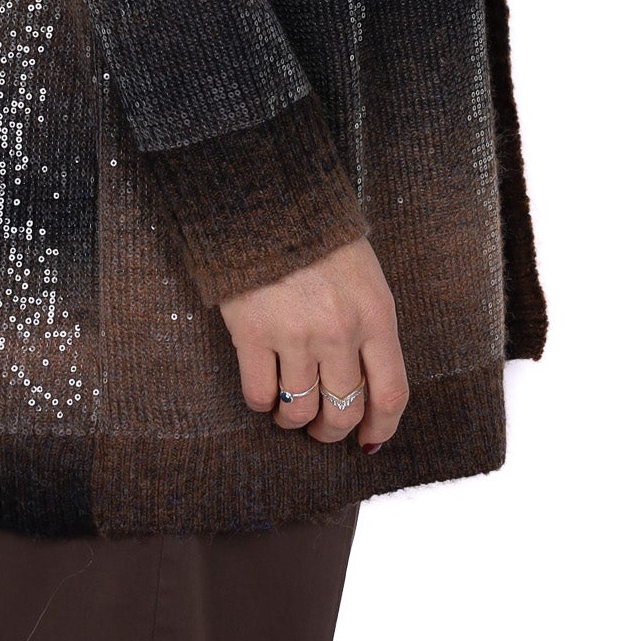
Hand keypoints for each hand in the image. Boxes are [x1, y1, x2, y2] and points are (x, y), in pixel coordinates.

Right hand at [217, 235, 408, 450]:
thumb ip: (370, 328)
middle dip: (332, 430)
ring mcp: (294, 335)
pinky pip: (259, 394)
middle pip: (343, 411)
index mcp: (375, 316)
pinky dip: (262, 403)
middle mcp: (339, 332)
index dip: (382, 427)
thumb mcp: (365, 278)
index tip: (369, 440)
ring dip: (293, 420)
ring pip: (299, 410)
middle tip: (320, 428)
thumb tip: (368, 385)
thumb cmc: (320, 238)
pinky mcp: (251, 333)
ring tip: (288, 410)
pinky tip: (263, 391)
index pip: (391, 393)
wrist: (267, 200)